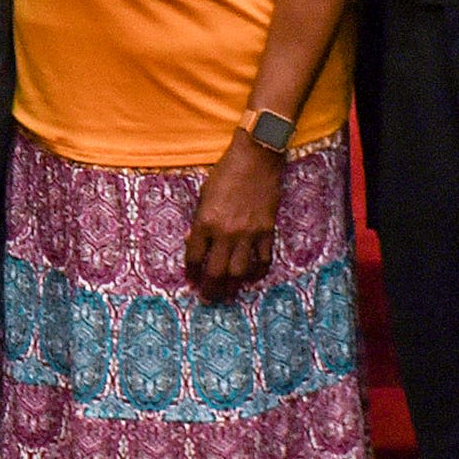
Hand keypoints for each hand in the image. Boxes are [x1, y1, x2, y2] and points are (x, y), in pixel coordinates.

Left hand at [186, 135, 285, 303]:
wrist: (257, 158)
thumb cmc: (226, 172)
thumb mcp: (204, 194)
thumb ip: (199, 221)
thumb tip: (192, 241)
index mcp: (205, 221)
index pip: (194, 257)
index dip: (191, 272)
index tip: (191, 281)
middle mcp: (225, 232)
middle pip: (215, 271)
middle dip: (210, 290)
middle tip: (208, 300)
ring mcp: (248, 233)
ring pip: (239, 272)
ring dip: (232, 287)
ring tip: (229, 296)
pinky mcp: (267, 230)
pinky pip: (263, 260)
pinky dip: (258, 272)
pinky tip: (252, 278)